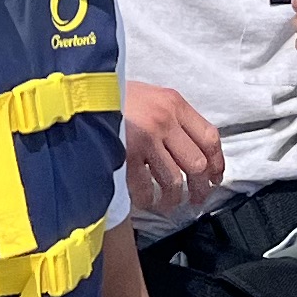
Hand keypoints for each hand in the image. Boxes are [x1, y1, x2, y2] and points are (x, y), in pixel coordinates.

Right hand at [123, 79, 224, 217]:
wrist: (79, 93)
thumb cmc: (112, 94)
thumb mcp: (148, 95)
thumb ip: (170, 116)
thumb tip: (189, 147)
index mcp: (173, 102)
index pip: (209, 137)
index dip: (216, 163)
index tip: (215, 177)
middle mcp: (164, 120)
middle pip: (196, 163)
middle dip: (200, 187)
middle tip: (196, 198)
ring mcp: (145, 139)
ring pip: (174, 180)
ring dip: (174, 198)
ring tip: (169, 204)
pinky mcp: (126, 155)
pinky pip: (145, 187)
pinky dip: (148, 198)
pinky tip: (147, 200)